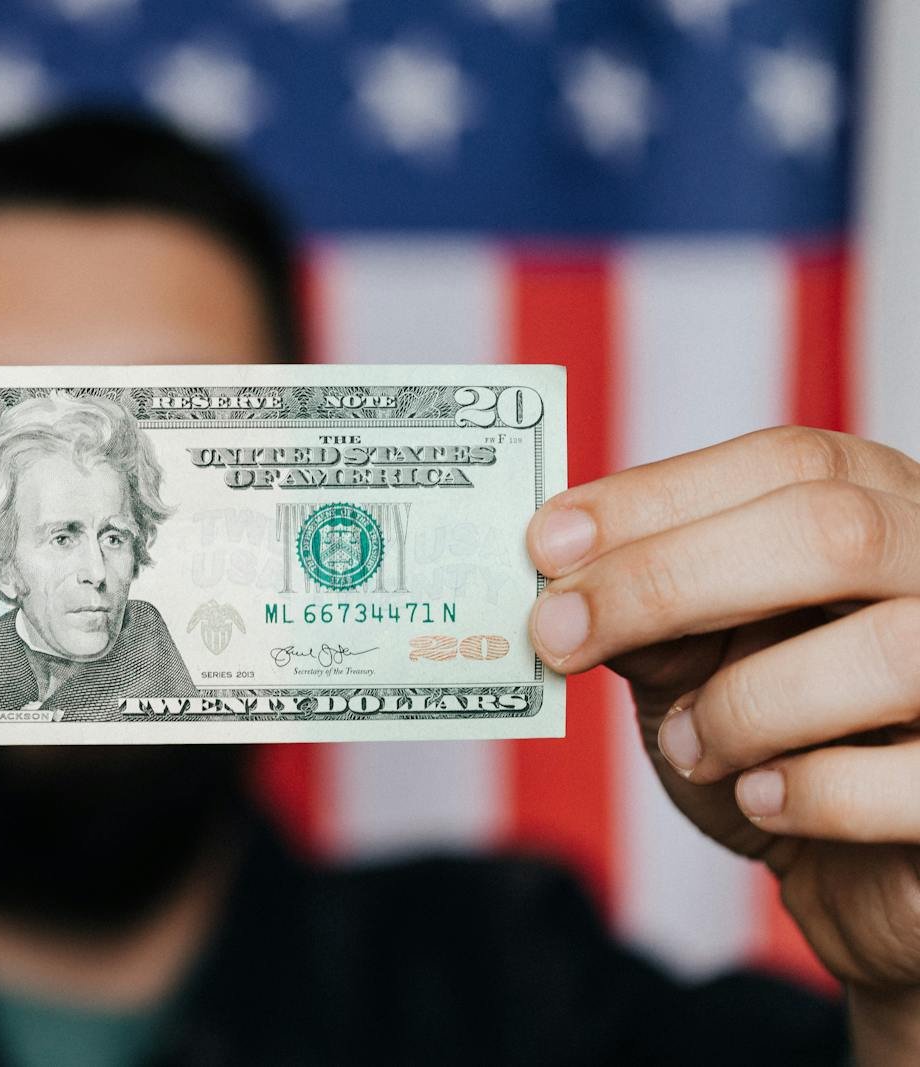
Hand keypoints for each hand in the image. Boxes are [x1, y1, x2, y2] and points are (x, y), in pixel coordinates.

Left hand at [526, 426, 919, 1054]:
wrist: (856, 870)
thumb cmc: (778, 742)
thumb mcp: (697, 660)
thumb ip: (649, 610)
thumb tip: (558, 582)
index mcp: (888, 511)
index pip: (789, 462)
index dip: (659, 497)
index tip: (547, 543)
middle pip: (834, 531)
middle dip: (668, 579)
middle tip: (559, 631)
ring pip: (892, 649)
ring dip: (745, 703)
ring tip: (685, 746)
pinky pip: (911, 780)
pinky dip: (812, 792)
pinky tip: (761, 798)